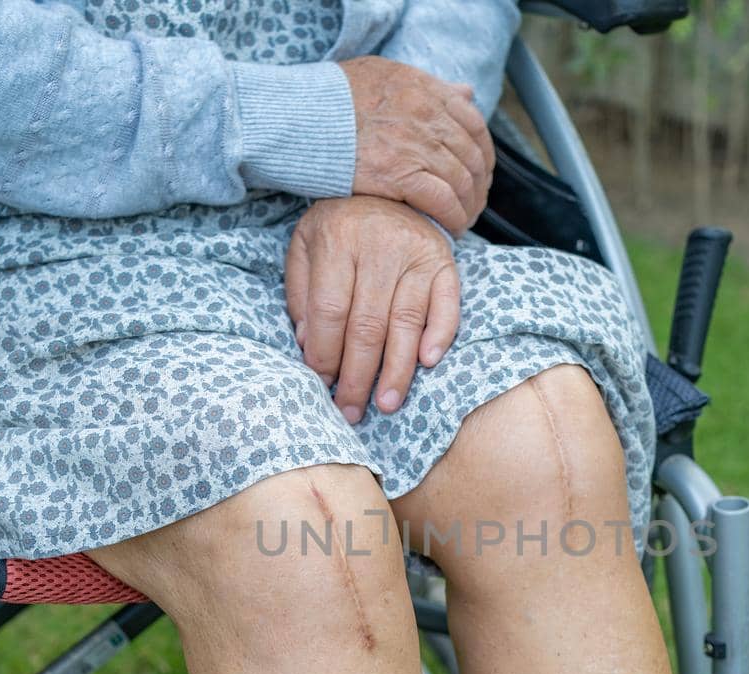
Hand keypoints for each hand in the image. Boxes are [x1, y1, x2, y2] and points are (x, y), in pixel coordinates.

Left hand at [285, 196, 460, 422]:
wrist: (385, 187)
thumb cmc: (338, 226)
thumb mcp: (305, 246)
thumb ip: (301, 294)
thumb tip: (308, 345)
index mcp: (338, 240)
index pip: (330, 311)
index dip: (325, 354)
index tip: (322, 384)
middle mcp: (380, 246)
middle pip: (367, 325)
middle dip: (358, 376)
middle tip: (351, 410)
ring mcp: (416, 255)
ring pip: (406, 323)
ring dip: (397, 370)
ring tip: (386, 404)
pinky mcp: (444, 262)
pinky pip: (447, 305)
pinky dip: (440, 336)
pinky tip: (427, 363)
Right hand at [338, 56, 494, 234]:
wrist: (299, 116)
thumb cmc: (333, 98)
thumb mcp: (385, 75)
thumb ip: (428, 86)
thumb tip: (465, 92)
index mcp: (426, 90)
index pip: (474, 123)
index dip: (482, 153)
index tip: (478, 173)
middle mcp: (427, 115)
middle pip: (472, 156)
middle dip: (478, 186)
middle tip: (472, 204)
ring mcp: (416, 145)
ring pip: (462, 182)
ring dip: (468, 206)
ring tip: (461, 220)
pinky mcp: (400, 174)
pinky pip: (443, 202)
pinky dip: (452, 218)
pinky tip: (449, 228)